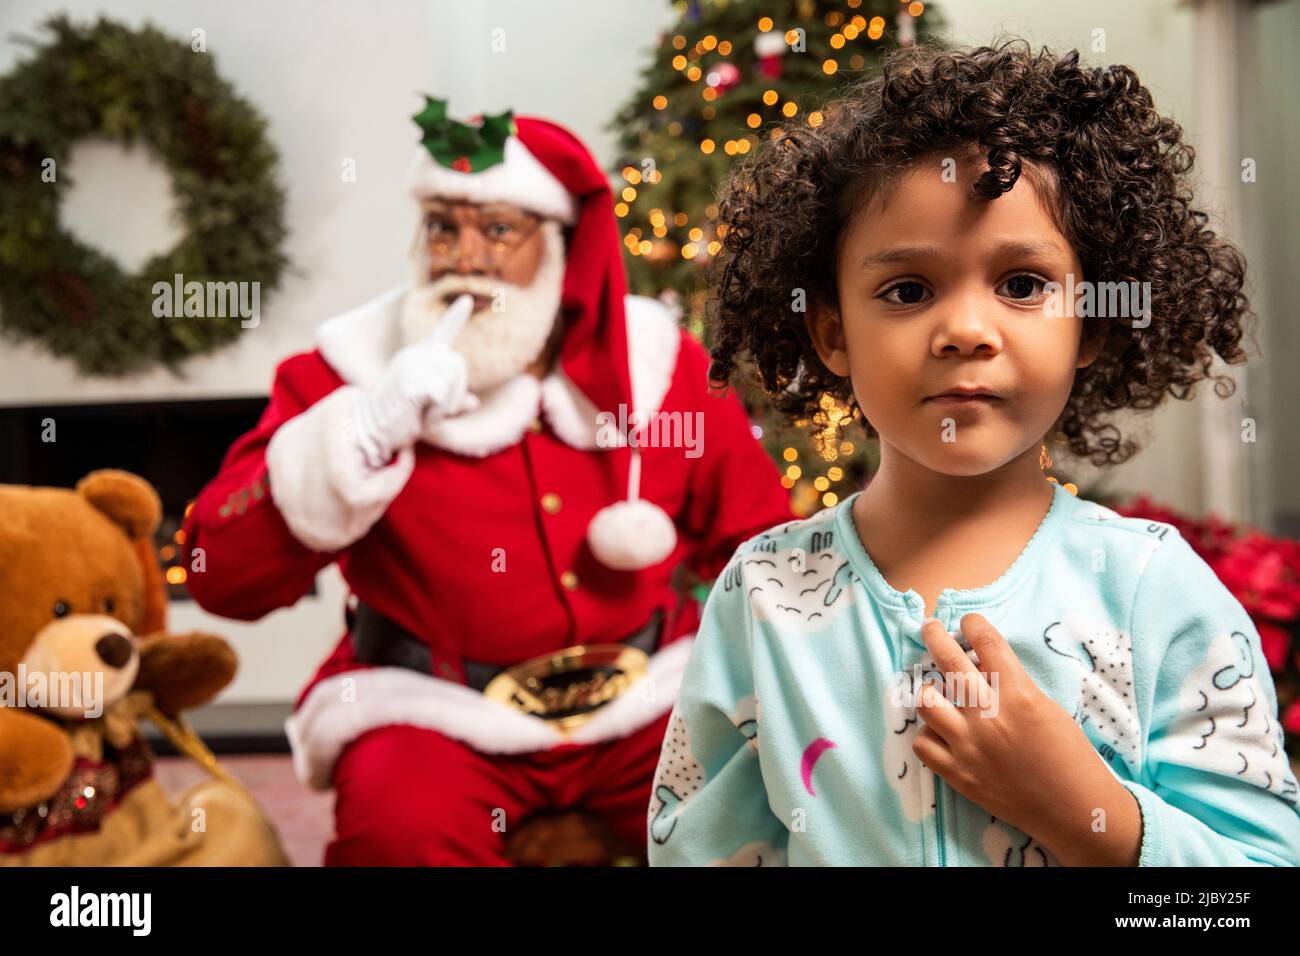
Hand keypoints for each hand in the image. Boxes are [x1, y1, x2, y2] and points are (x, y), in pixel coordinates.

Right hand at [352, 294, 477, 467]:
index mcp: (418, 357)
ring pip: (453, 382)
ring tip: (423, 414)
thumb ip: (451, 404)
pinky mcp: (411, 383)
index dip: (456, 316)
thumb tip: (474, 403)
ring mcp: (411, 367)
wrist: (368, 429)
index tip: (467, 300)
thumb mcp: (429, 410)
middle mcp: (415, 356)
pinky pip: (443, 397)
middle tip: (431, 410)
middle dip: (455, 392)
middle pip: (458, 365)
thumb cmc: (399, 420)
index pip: (442, 333)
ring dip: (446, 406)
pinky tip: (420, 418)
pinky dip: (437, 414)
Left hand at [912, 613, 1141, 864]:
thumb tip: (984, 667)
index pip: (987, 642)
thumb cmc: (1071, 756)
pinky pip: (922, 744)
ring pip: (925, 701)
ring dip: (929, 690)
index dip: (973, 624)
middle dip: (934, 636)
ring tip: (936, 690)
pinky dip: (928, 734)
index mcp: (1019, 695)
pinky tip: (940, 732)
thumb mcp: (1048, 709)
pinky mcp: (958, 774)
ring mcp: (969, 746)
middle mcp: (988, 716)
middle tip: (930, 627)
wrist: (1075, 810)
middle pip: (948, 661)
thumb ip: (1014, 686)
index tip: (967, 621)